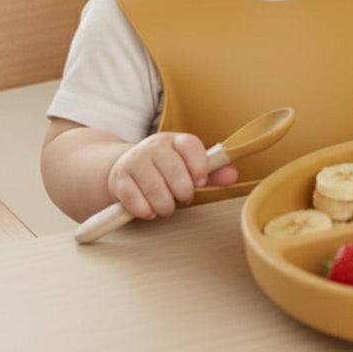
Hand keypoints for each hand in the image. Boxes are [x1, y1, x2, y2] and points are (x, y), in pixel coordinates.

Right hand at [107, 131, 238, 219]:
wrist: (125, 169)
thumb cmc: (164, 171)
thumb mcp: (188, 167)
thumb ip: (212, 173)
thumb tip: (233, 175)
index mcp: (175, 140)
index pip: (190, 145)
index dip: (199, 165)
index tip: (200, 181)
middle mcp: (154, 146)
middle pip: (174, 169)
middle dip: (183, 191)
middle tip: (184, 198)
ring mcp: (134, 161)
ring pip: (155, 187)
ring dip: (165, 205)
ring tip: (167, 207)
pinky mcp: (119, 179)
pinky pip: (133, 198)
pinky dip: (145, 210)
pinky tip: (149, 211)